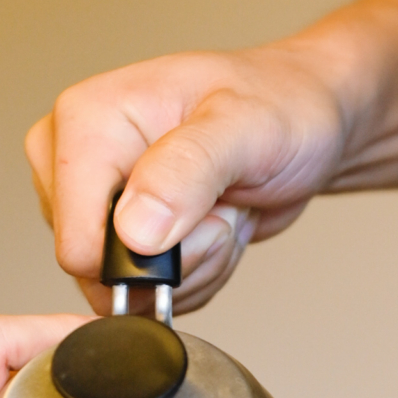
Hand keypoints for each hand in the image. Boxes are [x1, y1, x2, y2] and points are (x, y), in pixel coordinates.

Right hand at [25, 0, 397, 317]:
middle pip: (100, 271)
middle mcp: (74, 158)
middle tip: (224, 211)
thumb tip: (133, 231)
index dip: (146, 252)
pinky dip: (199, 272)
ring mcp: (99, 197)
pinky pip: (153, 291)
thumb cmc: (290, 105)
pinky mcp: (127, 227)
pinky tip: (223, 224)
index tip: (202, 213)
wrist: (323, 116)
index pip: (78, 240)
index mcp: (84, 123)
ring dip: (195, 267)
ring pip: (127, 290)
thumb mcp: (245, 130)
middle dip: (178, 259)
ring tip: (228, 211)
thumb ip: (184, 175)